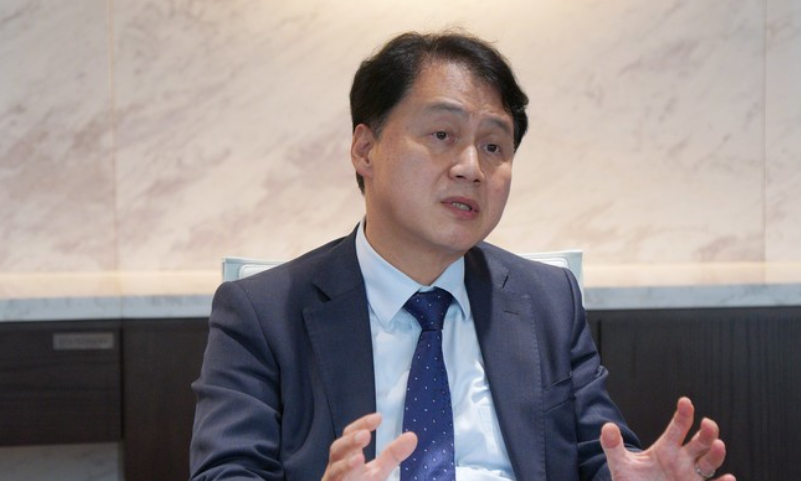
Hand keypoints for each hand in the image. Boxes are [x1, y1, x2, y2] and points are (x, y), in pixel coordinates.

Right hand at [322, 412, 417, 480]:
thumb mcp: (378, 470)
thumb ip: (392, 454)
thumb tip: (412, 436)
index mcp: (347, 455)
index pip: (350, 434)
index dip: (362, 424)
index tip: (378, 418)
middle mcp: (337, 466)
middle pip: (337, 450)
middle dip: (350, 442)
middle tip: (365, 435)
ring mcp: (334, 479)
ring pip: (334, 471)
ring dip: (345, 465)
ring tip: (359, 459)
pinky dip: (343, 477)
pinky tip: (354, 473)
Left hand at [601, 397, 734, 480]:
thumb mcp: (620, 465)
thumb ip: (613, 446)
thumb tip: (607, 427)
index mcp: (666, 448)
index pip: (677, 427)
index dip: (683, 414)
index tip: (685, 401)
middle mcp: (682, 460)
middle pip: (699, 442)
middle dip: (706, 432)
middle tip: (708, 423)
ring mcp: (690, 476)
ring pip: (709, 463)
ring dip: (716, 454)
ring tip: (719, 445)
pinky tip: (729, 479)